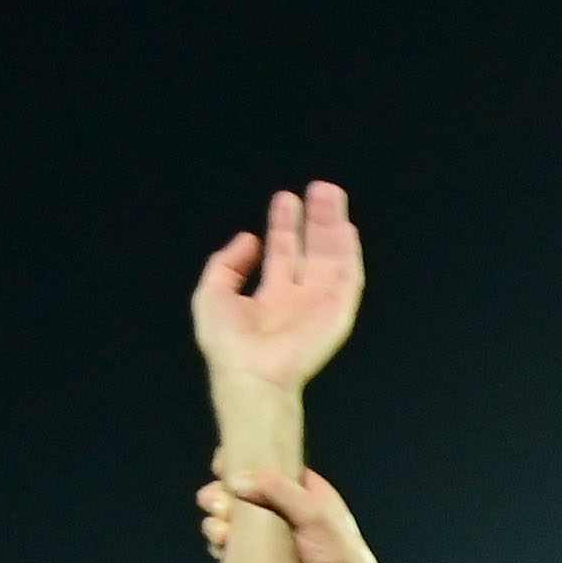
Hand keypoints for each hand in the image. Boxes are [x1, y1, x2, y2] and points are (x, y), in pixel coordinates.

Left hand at [193, 179, 366, 397]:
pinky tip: (346, 228)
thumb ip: (226, 264)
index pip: (282, 254)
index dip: (285, 225)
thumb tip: (249, 239)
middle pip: (312, 250)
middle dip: (315, 219)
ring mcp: (320, 305)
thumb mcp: (211, 294)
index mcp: (271, 297)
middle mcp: (299, 298)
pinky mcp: (338, 313)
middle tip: (320, 188)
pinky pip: (349, 279)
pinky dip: (350, 253)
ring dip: (333, 227)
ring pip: (332, 258)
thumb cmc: (228, 343)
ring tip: (331, 195)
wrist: (251, 373)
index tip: (287, 198)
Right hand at [214, 465, 384, 562]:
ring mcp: (272, 539)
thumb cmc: (341, 558)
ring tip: (220, 531)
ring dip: (218, 521)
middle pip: (242, 493)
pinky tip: (222, 546)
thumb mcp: (315, 515)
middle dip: (222, 496)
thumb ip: (278, 491)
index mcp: (304, 492)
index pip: (266, 467)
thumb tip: (236, 480)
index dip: (241, 463)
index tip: (220, 466)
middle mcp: (285, 512)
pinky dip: (222, 543)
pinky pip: (233, 547)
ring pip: (233, 520)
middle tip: (215, 504)